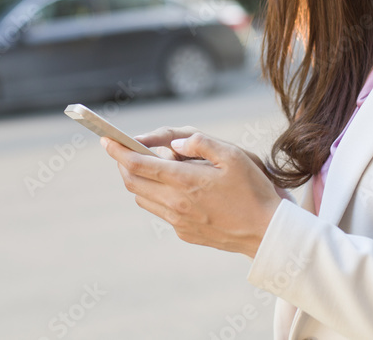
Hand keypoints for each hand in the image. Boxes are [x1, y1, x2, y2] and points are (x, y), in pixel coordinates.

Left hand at [102, 132, 281, 257]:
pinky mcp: (184, 233)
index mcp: (185, 181)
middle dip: (123, 163)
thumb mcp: (233, 155)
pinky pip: (159, 211)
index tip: (105, 140)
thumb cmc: (253, 190)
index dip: (117, 151)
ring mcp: (178, 221)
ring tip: (150, 166)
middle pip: (132, 182)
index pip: (137, 164)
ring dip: (138, 180)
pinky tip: (173, 188)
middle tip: (124, 150)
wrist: (267, 233)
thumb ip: (200, 143)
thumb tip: (173, 145)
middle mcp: (175, 203)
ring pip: (142, 198)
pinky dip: (156, 196)